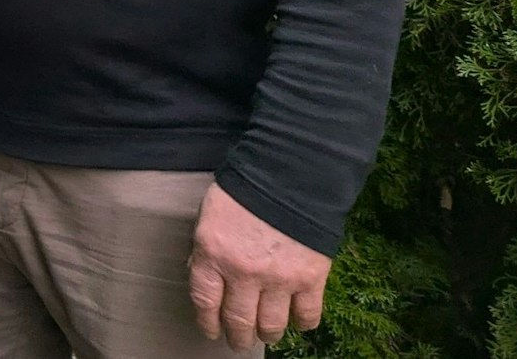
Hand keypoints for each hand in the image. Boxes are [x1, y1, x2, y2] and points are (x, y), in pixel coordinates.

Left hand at [189, 182, 330, 350]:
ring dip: (267, 334)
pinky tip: (298, 322)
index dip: (208, 322)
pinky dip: (303, 324)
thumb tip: (205, 277)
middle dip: (237, 336)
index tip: (211, 330)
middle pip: (239, 320)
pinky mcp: (311, 278)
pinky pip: (307, 314)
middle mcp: (244, 273)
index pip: (205, 302)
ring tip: (266, 334)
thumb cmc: (243, 191)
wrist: (290, 175)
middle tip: (238, 341)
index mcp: (213, 254)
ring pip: (272, 324)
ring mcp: (279, 278)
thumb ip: (206, 250)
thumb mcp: (209, 217)